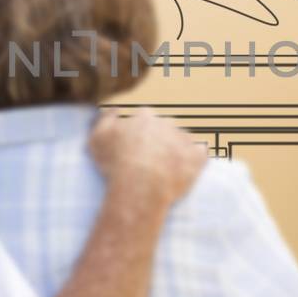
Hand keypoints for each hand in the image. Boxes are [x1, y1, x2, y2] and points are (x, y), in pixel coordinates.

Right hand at [89, 107, 206, 209]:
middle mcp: (166, 122)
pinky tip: (184, 171)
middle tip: (150, 162)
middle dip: (159, 141)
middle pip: (164, 128)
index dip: (139, 135)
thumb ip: (105, 119)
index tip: (134, 149)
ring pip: (182, 140)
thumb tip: (115, 110)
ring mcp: (183, 138)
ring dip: (176, 150)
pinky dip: (195, 160)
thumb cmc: (115, 164)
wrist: (139, 186)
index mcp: (144, 116)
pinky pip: (200, 154)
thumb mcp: (97, 138)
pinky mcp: (197, 156)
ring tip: (166, 170)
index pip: (144, 119)